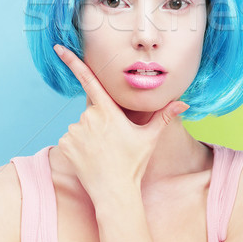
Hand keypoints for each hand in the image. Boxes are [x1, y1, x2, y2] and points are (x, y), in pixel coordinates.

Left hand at [53, 45, 188, 201]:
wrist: (114, 193)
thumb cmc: (133, 164)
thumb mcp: (150, 138)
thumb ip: (165, 116)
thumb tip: (184, 103)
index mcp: (108, 110)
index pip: (89, 80)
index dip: (73, 62)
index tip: (58, 48)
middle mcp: (88, 117)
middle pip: (92, 111)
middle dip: (100, 121)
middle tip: (112, 142)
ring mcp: (74, 131)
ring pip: (81, 125)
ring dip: (88, 134)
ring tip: (102, 152)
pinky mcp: (64, 144)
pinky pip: (70, 139)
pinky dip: (78, 146)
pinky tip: (89, 158)